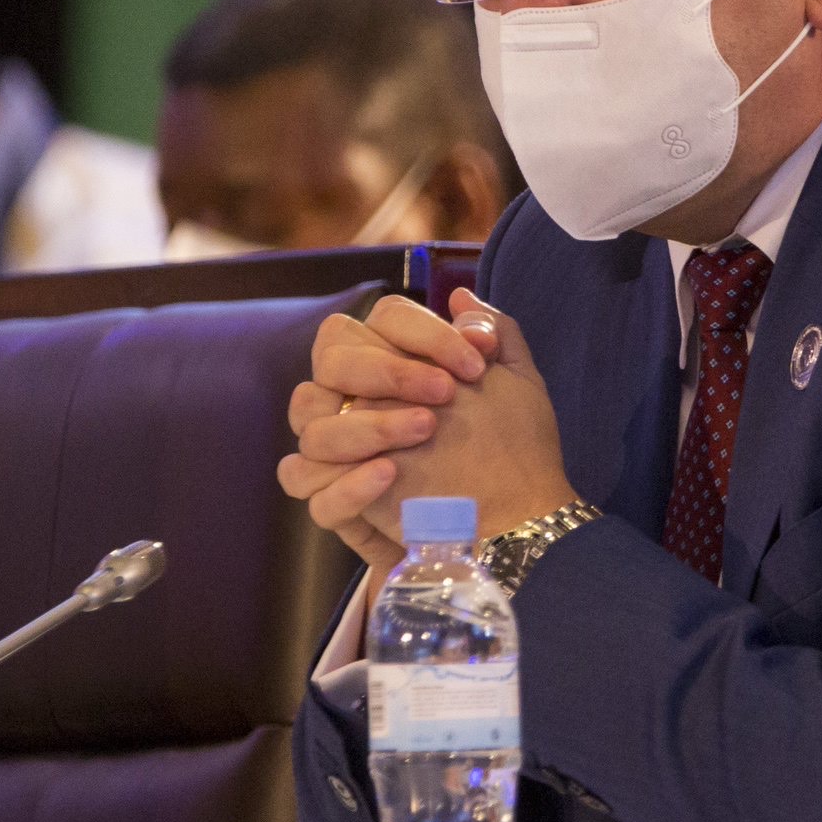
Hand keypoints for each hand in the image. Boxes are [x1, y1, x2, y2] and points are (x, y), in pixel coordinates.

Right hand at [277, 289, 572, 569]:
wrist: (511, 526)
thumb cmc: (510, 449)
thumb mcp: (516, 388)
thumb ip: (493, 336)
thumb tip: (461, 295)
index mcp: (392, 362)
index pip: (379, 319)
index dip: (423, 332)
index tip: (476, 364)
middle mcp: (354, 399)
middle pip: (330, 357)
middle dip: (388, 370)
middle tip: (445, 395)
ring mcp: (339, 451)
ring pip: (311, 424)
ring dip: (368, 424)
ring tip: (425, 431)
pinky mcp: (336, 502)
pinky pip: (306, 485)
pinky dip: (345, 480)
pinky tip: (390, 474)